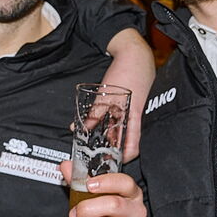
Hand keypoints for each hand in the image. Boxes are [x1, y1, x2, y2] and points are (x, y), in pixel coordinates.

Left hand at [57, 165, 144, 216]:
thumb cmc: (107, 215)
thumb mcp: (96, 196)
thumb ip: (81, 181)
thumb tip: (65, 166)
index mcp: (131, 193)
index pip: (124, 183)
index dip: (106, 182)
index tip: (89, 185)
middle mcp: (136, 210)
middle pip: (113, 205)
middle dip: (87, 209)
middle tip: (73, 214)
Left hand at [100, 29, 155, 160]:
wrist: (134, 53)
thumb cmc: (126, 73)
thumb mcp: (105, 97)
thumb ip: (94, 114)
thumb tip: (79, 129)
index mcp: (135, 119)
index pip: (133, 148)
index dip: (122, 159)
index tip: (109, 162)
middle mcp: (137, 118)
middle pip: (127, 141)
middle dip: (113, 148)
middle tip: (99, 155)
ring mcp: (135, 111)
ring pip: (123, 130)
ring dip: (110, 136)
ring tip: (95, 141)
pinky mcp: (132, 104)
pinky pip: (122, 118)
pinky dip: (111, 123)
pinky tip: (100, 123)